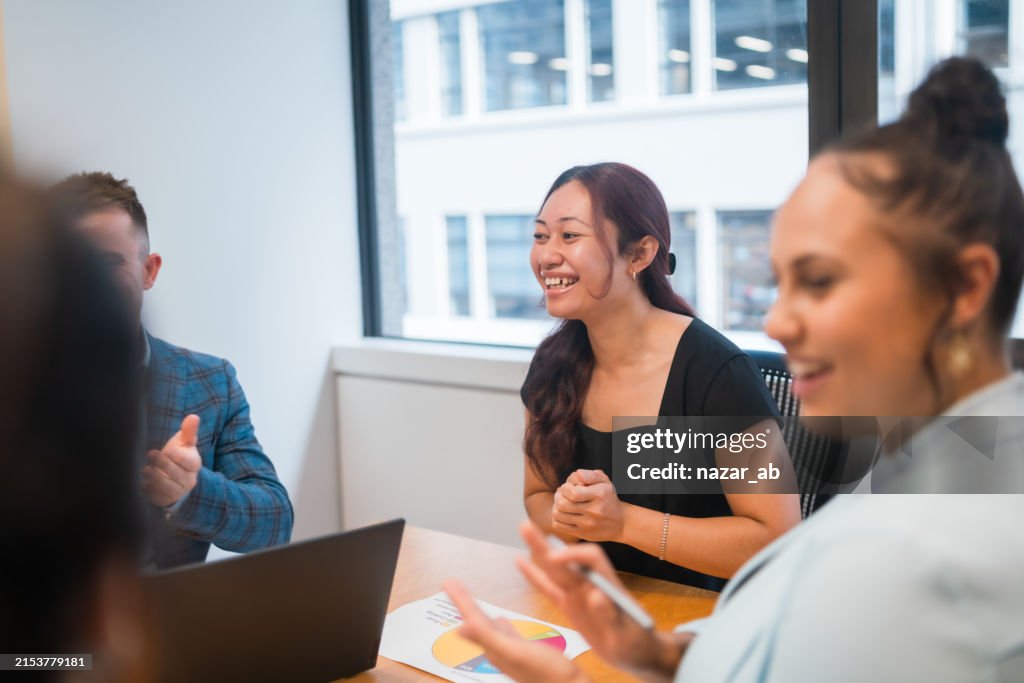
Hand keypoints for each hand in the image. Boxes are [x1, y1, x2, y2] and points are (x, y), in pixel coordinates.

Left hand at [142, 414, 201, 506]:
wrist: (174, 478)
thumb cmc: (178, 456)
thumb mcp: (184, 443)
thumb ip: (188, 431)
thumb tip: (193, 416)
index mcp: (194, 464)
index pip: (189, 461)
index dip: (178, 456)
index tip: (168, 449)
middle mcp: (188, 480)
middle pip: (177, 473)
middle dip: (163, 464)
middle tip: (150, 454)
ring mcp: (177, 491)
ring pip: (168, 487)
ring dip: (155, 478)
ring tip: (146, 470)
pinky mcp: (165, 499)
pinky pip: (158, 497)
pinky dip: (150, 490)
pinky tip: (144, 482)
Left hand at [442, 579, 588, 682]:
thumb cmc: (547, 674)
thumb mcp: (515, 652)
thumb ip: (488, 639)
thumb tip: (461, 628)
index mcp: (494, 648)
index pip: (472, 620)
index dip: (460, 600)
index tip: (448, 583)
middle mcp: (499, 650)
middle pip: (477, 621)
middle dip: (465, 602)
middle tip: (452, 585)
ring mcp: (512, 651)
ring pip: (489, 627)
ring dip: (479, 611)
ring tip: (469, 599)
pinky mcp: (525, 652)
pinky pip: (507, 633)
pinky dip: (501, 623)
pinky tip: (501, 620)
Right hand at [516, 521, 684, 681]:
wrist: (636, 653)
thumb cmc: (636, 641)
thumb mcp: (627, 633)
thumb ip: (610, 615)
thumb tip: (595, 595)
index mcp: (607, 583)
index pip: (591, 558)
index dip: (573, 555)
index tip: (556, 559)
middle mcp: (589, 583)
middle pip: (566, 558)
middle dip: (546, 544)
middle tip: (526, 526)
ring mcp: (577, 593)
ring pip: (554, 568)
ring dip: (538, 550)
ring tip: (523, 528)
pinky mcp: (569, 605)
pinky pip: (548, 588)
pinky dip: (534, 575)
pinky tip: (520, 561)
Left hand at [552, 469, 624, 541]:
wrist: (620, 523)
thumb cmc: (608, 498)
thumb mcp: (605, 482)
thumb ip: (591, 475)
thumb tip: (578, 473)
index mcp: (599, 495)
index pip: (573, 493)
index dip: (565, 488)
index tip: (568, 487)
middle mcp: (594, 511)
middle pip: (562, 504)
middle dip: (558, 496)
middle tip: (562, 493)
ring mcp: (588, 524)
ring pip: (558, 515)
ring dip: (556, 506)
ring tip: (562, 502)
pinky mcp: (582, 534)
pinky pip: (559, 526)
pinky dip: (556, 517)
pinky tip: (563, 513)